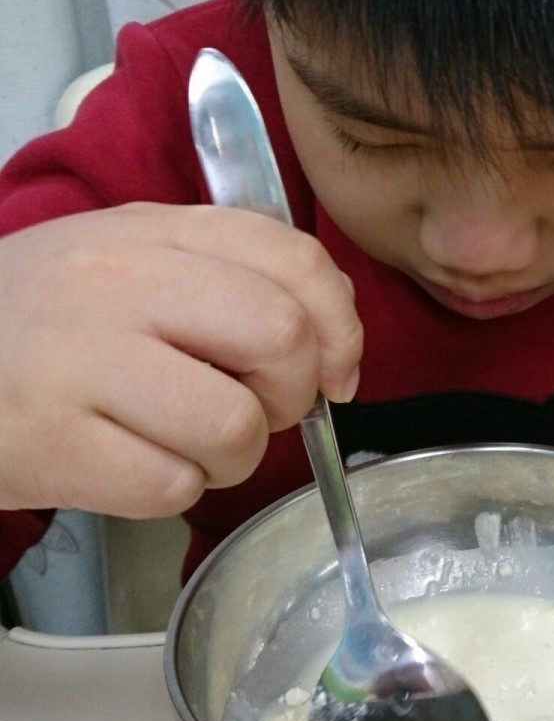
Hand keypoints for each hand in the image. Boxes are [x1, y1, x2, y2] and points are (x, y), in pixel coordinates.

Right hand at [0, 205, 362, 517]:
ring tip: (185, 442)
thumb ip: (231, 274)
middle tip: (250, 409)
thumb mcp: (130, 257)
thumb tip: (334, 343)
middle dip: (289, 396)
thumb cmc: (46, 320)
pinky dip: (171, 490)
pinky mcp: (56, 445)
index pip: (295, 260)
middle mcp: (121, 284)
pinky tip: (134, 465)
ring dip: (230, 457)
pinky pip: (172, 487)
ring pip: (235, 427)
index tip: (333, 371)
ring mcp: (84, 363)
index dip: (340, 327)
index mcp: (153, 230)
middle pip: (281, 341)